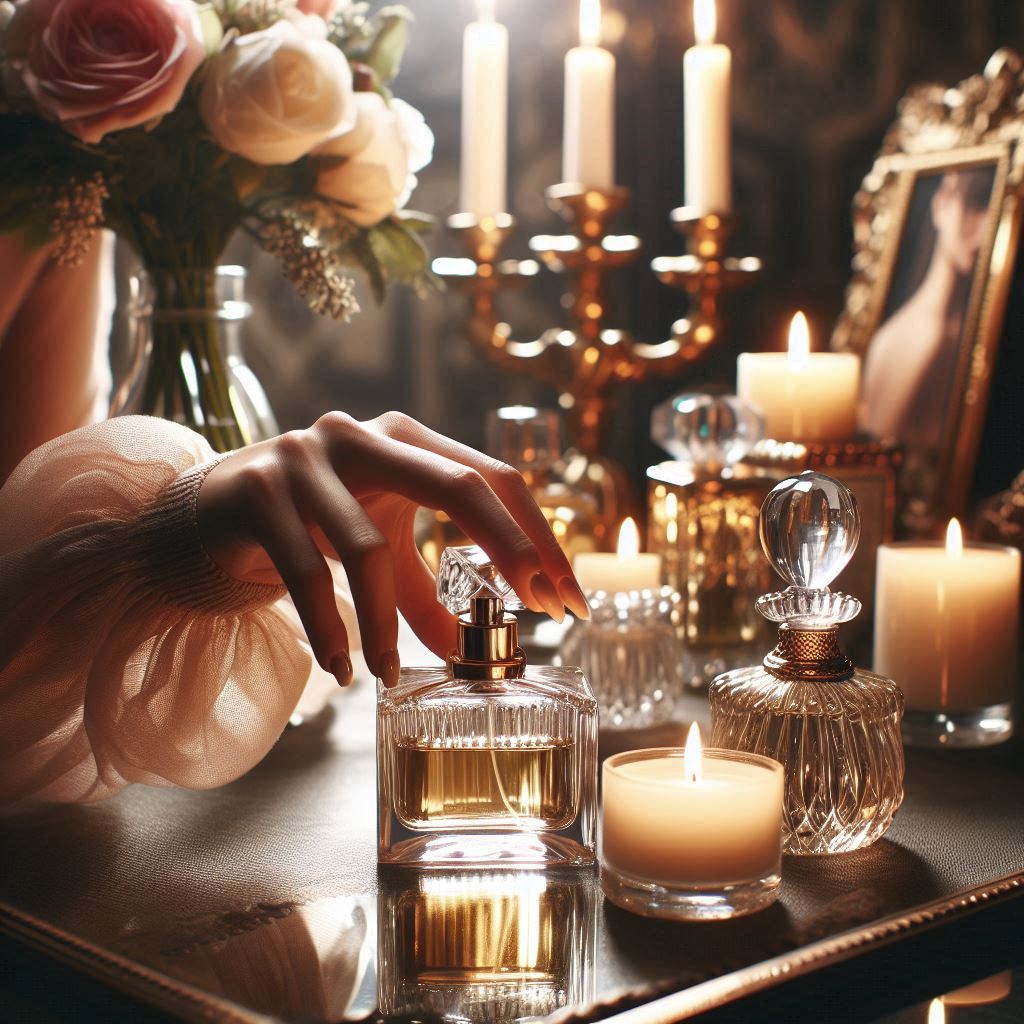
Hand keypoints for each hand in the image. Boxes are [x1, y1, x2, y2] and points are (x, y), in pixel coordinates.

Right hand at [196, 411, 588, 686]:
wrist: (210, 512)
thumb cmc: (309, 524)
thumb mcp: (378, 552)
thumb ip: (425, 592)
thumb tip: (468, 650)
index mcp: (406, 438)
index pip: (493, 478)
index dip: (537, 538)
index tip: (566, 599)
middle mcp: (365, 435)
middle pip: (460, 485)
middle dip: (509, 551)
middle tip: (536, 615)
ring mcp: (308, 455)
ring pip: (370, 549)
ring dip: (387, 623)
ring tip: (387, 670)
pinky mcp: (259, 489)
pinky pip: (307, 572)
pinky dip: (330, 628)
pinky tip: (343, 669)